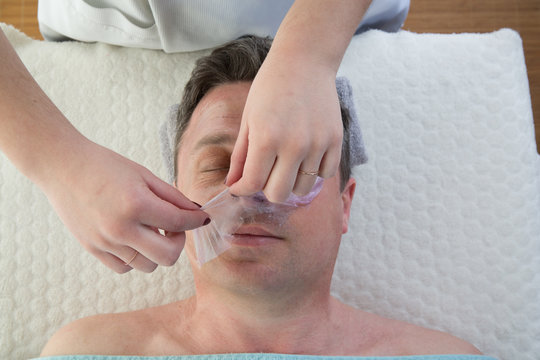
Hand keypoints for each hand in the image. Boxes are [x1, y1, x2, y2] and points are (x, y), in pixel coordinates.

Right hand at [41, 140, 208, 272]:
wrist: (63, 167)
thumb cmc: (105, 166)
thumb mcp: (144, 175)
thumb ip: (173, 196)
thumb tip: (197, 212)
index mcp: (137, 204)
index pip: (179, 223)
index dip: (197, 221)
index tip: (202, 218)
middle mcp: (121, 228)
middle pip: (168, 256)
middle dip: (179, 242)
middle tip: (174, 227)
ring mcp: (105, 242)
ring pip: (148, 266)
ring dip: (157, 252)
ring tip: (152, 231)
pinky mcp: (93, 249)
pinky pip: (124, 268)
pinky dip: (136, 258)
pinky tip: (134, 238)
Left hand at [226, 54, 342, 202]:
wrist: (304, 61)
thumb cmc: (270, 87)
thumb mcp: (248, 119)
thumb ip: (241, 155)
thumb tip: (232, 185)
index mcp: (266, 138)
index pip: (253, 183)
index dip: (242, 190)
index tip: (241, 187)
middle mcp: (294, 145)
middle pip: (278, 194)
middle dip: (266, 190)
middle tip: (264, 175)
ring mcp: (318, 144)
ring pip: (302, 189)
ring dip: (290, 183)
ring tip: (286, 165)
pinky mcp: (336, 141)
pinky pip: (325, 174)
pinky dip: (313, 173)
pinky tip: (305, 158)